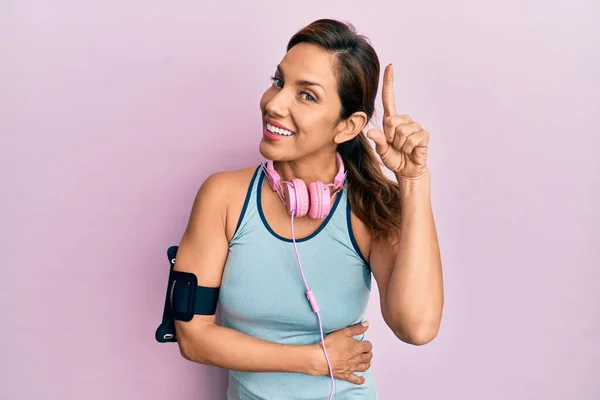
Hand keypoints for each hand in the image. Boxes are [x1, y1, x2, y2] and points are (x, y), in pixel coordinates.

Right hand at [309, 321, 372, 384]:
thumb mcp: (343, 332)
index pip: (368, 346)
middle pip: (367, 357)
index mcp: (358, 348)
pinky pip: (355, 379)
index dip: (367, 344)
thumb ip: (356, 329)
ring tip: (366, 362)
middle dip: (368, 354)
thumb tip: (367, 324)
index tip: (364, 343)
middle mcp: (357, 359)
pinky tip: (362, 380)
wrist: (321, 358)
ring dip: (367, 364)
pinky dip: (360, 380)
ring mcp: (352, 368)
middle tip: (366, 351)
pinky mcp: (345, 375)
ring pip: (364, 367)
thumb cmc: (331, 344)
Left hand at [367, 64, 429, 178]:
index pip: (389, 98)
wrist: (407, 170)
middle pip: (391, 121)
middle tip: (395, 145)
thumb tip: (371, 133)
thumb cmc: (394, 158)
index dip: (389, 83)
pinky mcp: (423, 134)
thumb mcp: (382, 151)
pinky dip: (408, 148)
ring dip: (400, 144)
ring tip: (403, 148)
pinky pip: (412, 139)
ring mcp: (415, 126)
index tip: (390, 67)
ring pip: (402, 132)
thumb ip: (378, 142)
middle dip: (391, 137)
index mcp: (392, 120)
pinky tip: (411, 150)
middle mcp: (404, 120)